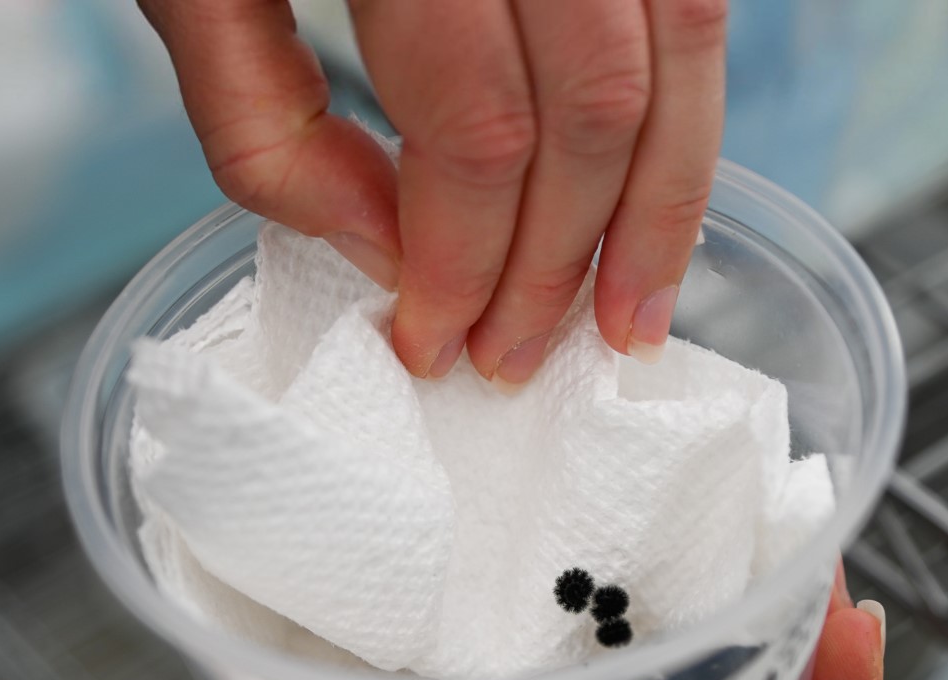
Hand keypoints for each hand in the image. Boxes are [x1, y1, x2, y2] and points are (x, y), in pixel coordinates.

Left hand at [138, 0, 725, 383]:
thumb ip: (264, 124)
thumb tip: (386, 251)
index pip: (478, 127)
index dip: (466, 259)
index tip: (434, 341)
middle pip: (593, 105)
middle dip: (559, 260)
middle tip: (518, 360)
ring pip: (679, 49)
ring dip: (662, 206)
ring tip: (631, 319)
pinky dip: (684, 110)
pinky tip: (657, 197)